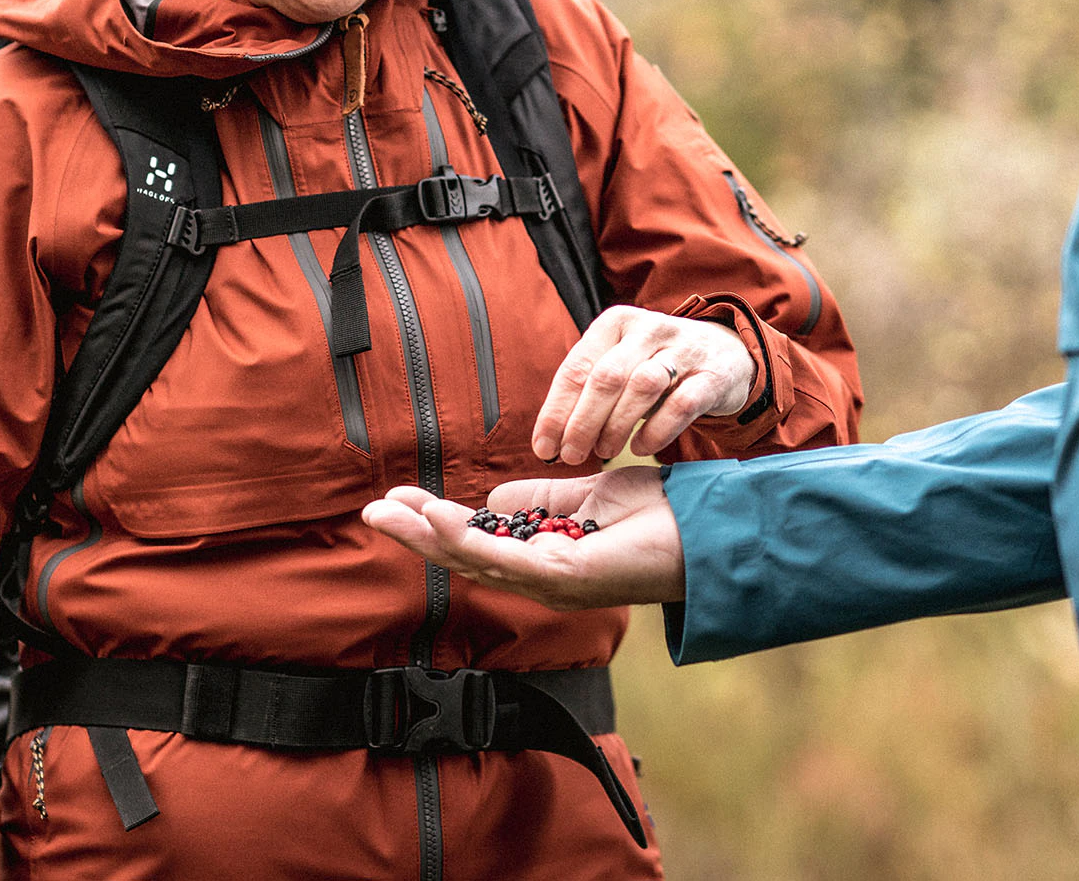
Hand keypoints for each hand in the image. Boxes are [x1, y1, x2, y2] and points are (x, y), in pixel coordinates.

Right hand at [361, 469, 684, 607]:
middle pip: (464, 558)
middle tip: (374, 510)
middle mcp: (540, 578)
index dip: (434, 524)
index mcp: (542, 559)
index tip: (398, 499)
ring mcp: (551, 581)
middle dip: (416, 535)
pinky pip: (506, 558)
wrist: (704, 531)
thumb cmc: (654, 518)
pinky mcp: (565, 576)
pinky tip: (440, 521)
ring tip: (391, 513)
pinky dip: (469, 541)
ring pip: (475, 561)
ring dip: (429, 537)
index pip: (475, 544)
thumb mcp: (585, 497)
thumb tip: (490, 501)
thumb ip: (539, 500)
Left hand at [533, 306, 755, 464]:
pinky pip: (682, 404)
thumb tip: (549, 440)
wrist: (726, 353)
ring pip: (643, 386)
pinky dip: (657, 430)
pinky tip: (641, 448)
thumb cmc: (657, 365)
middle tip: (571, 456)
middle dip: (582, 422)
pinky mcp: (713, 374)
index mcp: (616, 323)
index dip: (556, 411)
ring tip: (604, 451)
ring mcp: (684, 349)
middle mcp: (649, 329)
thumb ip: (587, 392)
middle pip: (607, 376)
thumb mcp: (621, 363)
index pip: (577, 367)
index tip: (544, 448)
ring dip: (617, 425)